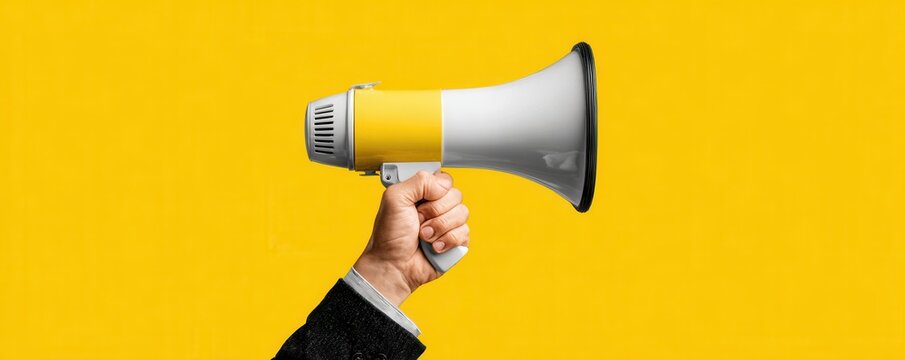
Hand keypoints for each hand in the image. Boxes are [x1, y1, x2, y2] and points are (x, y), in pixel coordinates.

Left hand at [353, 171, 469, 306]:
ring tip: (424, 237)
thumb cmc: (390, 235)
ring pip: (462, 213)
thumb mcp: (395, 198)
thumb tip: (443, 185)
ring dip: (439, 227)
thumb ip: (419, 181)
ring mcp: (448, 224)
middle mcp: (437, 207)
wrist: (393, 265)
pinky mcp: (456, 242)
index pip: (444, 180)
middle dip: (435, 212)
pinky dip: (447, 241)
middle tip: (419, 221)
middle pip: (456, 196)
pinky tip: (434, 247)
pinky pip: (464, 233)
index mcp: (423, 193)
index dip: (436, 190)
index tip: (420, 201)